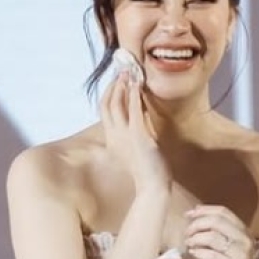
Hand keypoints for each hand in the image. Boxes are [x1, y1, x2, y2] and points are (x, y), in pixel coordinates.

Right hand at [100, 72, 169, 191]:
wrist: (152, 187)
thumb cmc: (149, 170)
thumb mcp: (140, 146)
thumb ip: (138, 129)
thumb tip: (142, 111)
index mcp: (112, 139)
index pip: (105, 111)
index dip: (109, 94)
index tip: (117, 81)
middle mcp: (114, 136)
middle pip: (106, 104)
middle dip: (113, 85)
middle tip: (121, 71)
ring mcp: (124, 136)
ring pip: (116, 104)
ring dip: (122, 86)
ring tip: (128, 72)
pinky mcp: (138, 136)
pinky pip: (133, 110)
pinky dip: (134, 95)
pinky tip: (137, 85)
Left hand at [184, 205, 256, 258]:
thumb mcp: (227, 246)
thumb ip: (215, 230)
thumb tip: (193, 211)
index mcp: (244, 232)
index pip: (223, 212)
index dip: (203, 210)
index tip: (188, 215)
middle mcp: (245, 241)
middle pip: (216, 221)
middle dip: (196, 225)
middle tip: (187, 234)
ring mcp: (241, 256)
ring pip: (212, 236)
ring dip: (195, 239)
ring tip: (189, 246)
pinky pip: (210, 254)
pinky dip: (197, 252)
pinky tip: (192, 255)